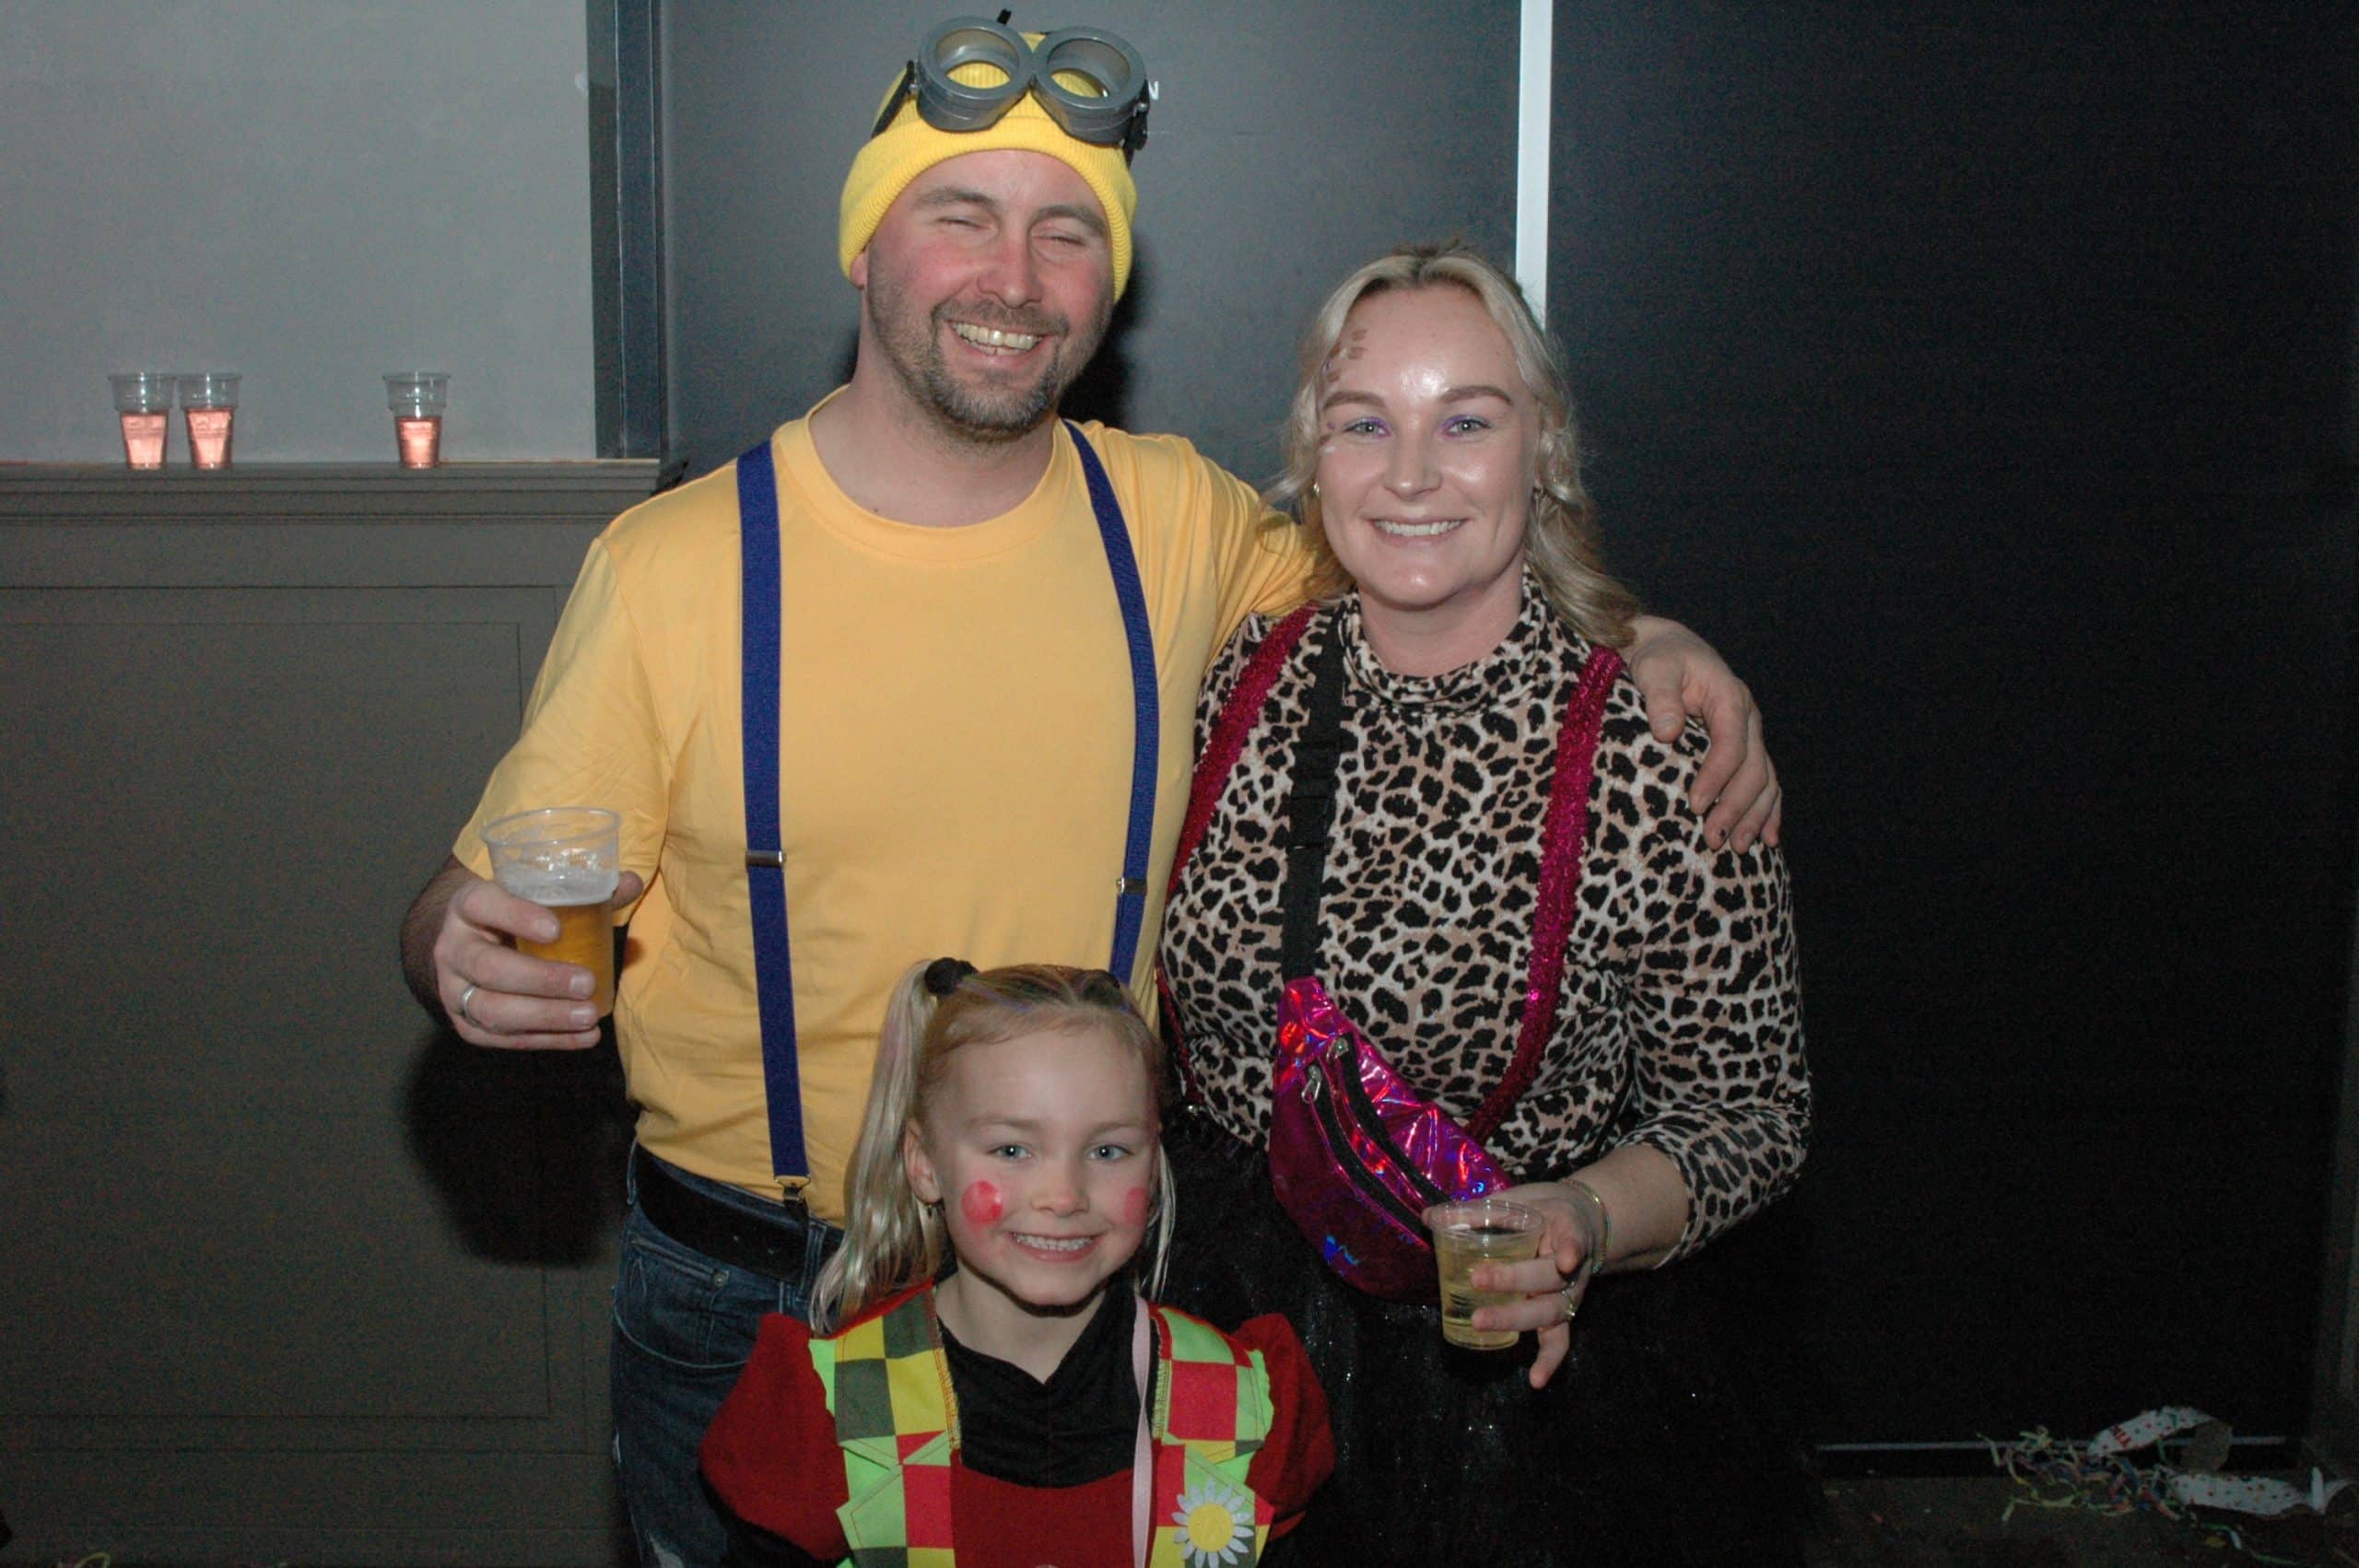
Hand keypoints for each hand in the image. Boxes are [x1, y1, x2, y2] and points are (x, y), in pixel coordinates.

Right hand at [435, 869, 642, 1049]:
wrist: (467, 945)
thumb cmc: (512, 916)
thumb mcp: (533, 896)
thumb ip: (582, 891)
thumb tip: (632, 882)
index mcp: (468, 906)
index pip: (484, 904)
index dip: (517, 916)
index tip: (556, 929)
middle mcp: (452, 948)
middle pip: (488, 967)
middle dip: (540, 979)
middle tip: (586, 982)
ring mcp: (453, 990)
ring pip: (491, 1010)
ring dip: (544, 1016)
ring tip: (588, 1015)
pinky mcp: (465, 1024)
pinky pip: (503, 1038)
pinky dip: (548, 1039)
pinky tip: (585, 1036)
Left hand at [1430, 1180, 1603, 1389]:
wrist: (1581, 1221)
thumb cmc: (1542, 1210)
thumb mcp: (1517, 1203)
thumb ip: (1476, 1211)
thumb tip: (1429, 1217)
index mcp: (1566, 1231)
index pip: (1572, 1239)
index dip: (1570, 1248)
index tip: (1566, 1259)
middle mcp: (1572, 1267)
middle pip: (1549, 1278)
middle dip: (1513, 1280)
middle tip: (1477, 1279)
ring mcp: (1568, 1294)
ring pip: (1549, 1312)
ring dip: (1514, 1317)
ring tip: (1481, 1323)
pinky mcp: (1562, 1316)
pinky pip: (1558, 1341)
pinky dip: (1549, 1361)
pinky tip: (1536, 1382)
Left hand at [1624, 616, 1781, 851]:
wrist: (1667, 648)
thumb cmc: (1658, 658)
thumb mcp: (1655, 668)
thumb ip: (1660, 695)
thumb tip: (1667, 731)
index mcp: (1729, 697)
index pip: (1731, 745)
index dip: (1717, 777)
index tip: (1696, 805)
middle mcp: (1747, 718)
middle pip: (1753, 769)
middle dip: (1736, 807)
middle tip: (1714, 839)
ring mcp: (1749, 733)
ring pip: (1765, 780)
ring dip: (1754, 816)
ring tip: (1737, 847)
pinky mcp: (1743, 746)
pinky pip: (1765, 780)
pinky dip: (1768, 809)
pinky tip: (1767, 837)